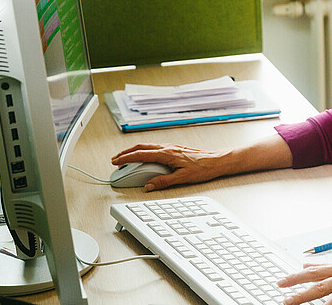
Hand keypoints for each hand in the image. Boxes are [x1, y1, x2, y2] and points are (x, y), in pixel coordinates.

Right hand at [111, 143, 230, 190]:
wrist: (216, 161)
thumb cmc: (202, 168)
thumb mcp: (182, 178)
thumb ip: (163, 181)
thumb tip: (148, 185)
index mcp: (167, 154)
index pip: (141, 154)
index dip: (126, 158)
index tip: (116, 162)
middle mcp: (167, 148)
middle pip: (141, 147)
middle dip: (126, 153)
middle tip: (115, 159)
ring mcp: (171, 147)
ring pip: (147, 146)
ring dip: (134, 151)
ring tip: (125, 158)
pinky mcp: (175, 149)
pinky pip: (155, 147)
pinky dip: (144, 151)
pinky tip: (144, 156)